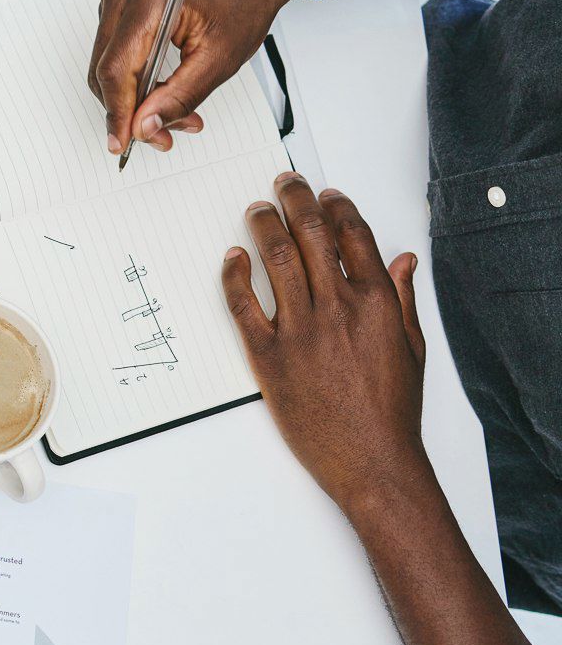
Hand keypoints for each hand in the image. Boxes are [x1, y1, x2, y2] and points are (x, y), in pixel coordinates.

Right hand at [88, 0, 292, 155]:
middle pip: (105, 68)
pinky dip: (133, 77)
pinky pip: (112, 51)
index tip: (121, 142)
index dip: (117, 112)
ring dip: (131, 96)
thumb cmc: (243, 1)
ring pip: (105, 63)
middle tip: (159, 134)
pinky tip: (159, 87)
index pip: (116, 68)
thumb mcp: (219, 59)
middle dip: (128, 109)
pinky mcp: (117, 0)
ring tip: (168, 111)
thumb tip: (143, 127)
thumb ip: (179, 98)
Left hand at [221, 174, 429, 516]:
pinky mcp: (267, 356)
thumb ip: (403, 297)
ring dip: (263, 225)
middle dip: (296, 199)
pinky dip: (234, 275)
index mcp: (377, 303)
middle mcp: (338, 308)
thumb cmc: (391, 410)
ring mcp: (300, 331)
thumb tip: (402, 259)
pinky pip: (241, 305)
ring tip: (257, 210)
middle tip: (285, 183)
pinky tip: (233, 257)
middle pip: (311, 234)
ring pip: (275, 259)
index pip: (353, 235)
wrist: (372, 461)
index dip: (336, 206)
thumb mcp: (411, 348)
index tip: (326, 194)